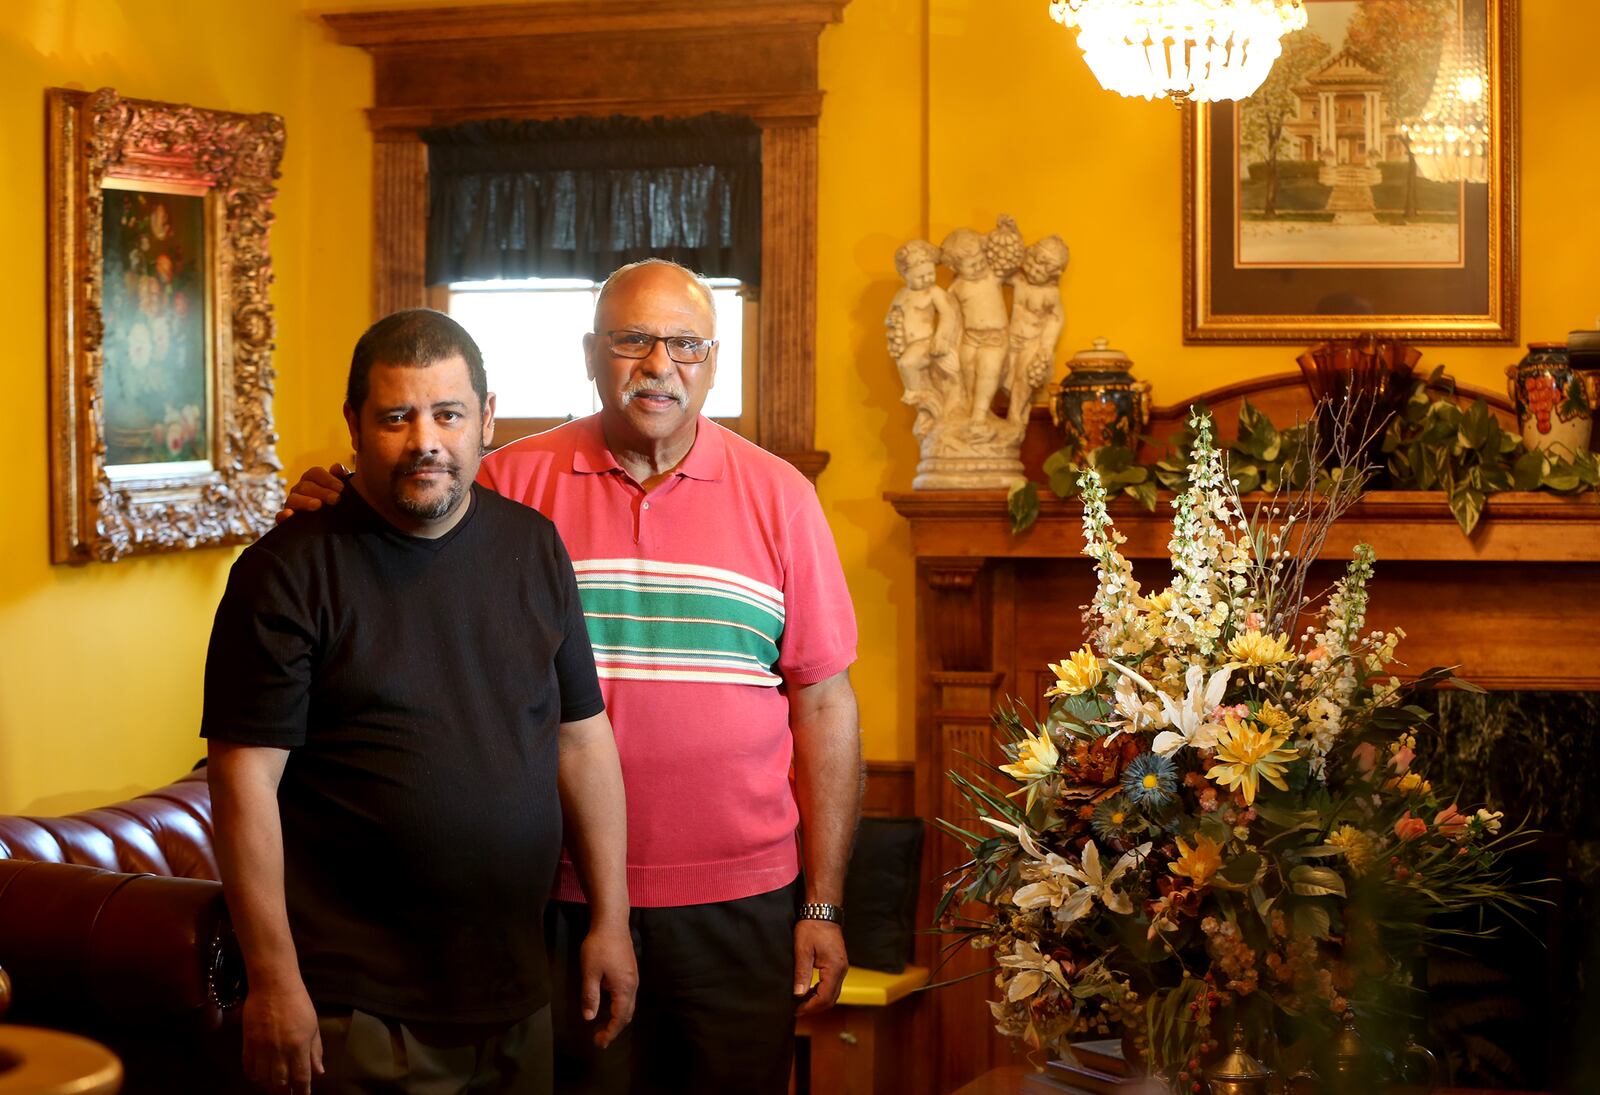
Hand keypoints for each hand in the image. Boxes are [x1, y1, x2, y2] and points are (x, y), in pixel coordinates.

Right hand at [240, 980, 322, 1094]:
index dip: (302, 1092)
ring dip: (269, 1086)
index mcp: (299, 1047)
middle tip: (287, 1094)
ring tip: (274, 1087)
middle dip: (284, 1092)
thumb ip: (315, 1051)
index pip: (301, 1078)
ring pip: (263, 1078)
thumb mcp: (313, 1026)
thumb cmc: (298, 1003)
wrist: (273, 986)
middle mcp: (280, 1051)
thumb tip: (318, 1072)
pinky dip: (254, 1076)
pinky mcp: (247, 1043)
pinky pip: (248, 1068)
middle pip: (280, 1083)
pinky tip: (259, 1077)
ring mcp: (261, 1048)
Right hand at [274, 464, 349, 522]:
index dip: (328, 479)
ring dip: (305, 501)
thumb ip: (342, 478)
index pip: (315, 473)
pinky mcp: (288, 520)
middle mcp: (300, 490)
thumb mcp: (344, 491)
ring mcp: (292, 505)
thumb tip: (336, 468)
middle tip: (336, 499)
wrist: (340, 525)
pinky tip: (289, 515)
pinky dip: (283, 516)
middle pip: (305, 486)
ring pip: (293, 499)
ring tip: (318, 505)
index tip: (341, 488)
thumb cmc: (342, 504)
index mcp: (313, 480)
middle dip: (322, 492)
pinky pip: (280, 517)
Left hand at [579, 923, 637, 1048]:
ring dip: (618, 1017)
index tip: (599, 1043)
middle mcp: (632, 985)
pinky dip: (620, 1006)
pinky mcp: (630, 970)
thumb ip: (590, 996)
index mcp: (624, 988)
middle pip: (628, 1014)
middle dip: (615, 1028)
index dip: (610, 1032)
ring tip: (605, 1026)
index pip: (620, 1018)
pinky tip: (609, 1004)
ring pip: (629, 1004)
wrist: (612, 922)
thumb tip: (589, 1018)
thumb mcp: (589, 972)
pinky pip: (628, 995)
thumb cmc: (599, 946)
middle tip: (600, 1039)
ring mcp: (633, 977)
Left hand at [793, 918, 847, 1016]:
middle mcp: (841, 970)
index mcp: (834, 968)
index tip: (796, 1009)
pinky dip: (821, 992)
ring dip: (818, 1000)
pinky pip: (832, 985)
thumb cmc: (812, 927)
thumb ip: (802, 973)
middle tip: (797, 1009)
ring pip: (832, 993)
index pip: (824, 998)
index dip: (810, 1007)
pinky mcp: (838, 964)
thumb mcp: (802, 950)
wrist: (823, 911)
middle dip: (814, 1007)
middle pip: (831, 999)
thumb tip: (798, 995)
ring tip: (800, 1001)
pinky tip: (809, 990)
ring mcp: (842, 968)